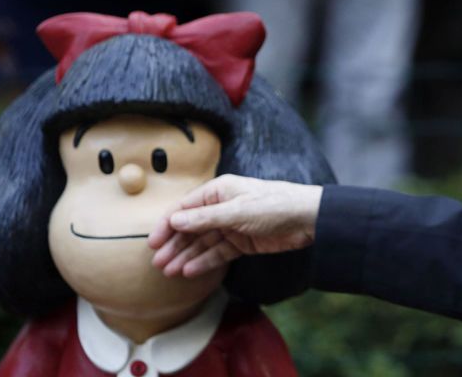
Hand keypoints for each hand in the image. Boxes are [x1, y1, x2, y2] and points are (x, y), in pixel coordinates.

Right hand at [148, 174, 322, 277]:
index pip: (185, 208)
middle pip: (192, 227)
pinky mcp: (243, 242)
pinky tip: (190, 271)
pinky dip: (205, 261)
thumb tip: (175, 221)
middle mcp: (222, 207)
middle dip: (174, 244)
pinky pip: (219, 253)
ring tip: (169, 271)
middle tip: (157, 263)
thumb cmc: (275, 204)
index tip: (152, 243)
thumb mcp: (237, 211)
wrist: (308, 218)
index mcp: (219, 191)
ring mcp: (232, 226)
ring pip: (203, 242)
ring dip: (186, 255)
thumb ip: (205, 219)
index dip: (167, 225)